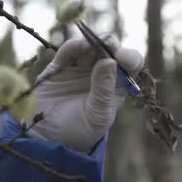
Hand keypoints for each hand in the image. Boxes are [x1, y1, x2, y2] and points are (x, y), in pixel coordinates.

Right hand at [28, 36, 143, 152]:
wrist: (50, 139)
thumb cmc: (81, 130)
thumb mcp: (97, 114)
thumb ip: (103, 90)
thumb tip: (109, 61)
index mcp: (117, 84)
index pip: (131, 64)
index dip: (129, 57)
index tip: (122, 58)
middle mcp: (101, 72)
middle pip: (111, 49)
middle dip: (111, 45)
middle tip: (107, 46)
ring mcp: (81, 67)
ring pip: (90, 46)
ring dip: (92, 43)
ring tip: (90, 45)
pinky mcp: (60, 66)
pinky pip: (68, 51)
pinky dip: (73, 46)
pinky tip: (76, 46)